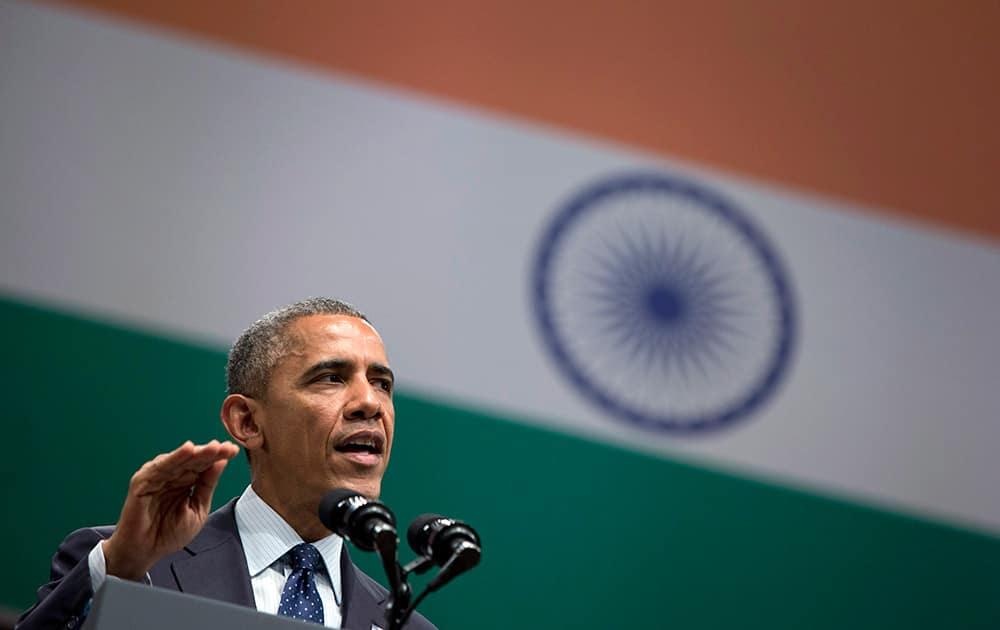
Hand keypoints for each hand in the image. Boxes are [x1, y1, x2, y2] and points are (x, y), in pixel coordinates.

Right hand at [102, 440, 239, 579]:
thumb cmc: (169, 533)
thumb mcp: (197, 509)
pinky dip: (173, 458)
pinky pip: (159, 468)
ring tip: (213, 447)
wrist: (145, 552)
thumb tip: (221, 462)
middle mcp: (172, 476)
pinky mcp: (142, 482)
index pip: (204, 465)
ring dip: (196, 453)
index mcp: (186, 481)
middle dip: (210, 453)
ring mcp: (157, 477)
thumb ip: (207, 486)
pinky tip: (187, 450)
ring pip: (179, 460)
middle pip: (193, 460)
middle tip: (226, 447)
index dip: (219, 456)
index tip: (234, 450)